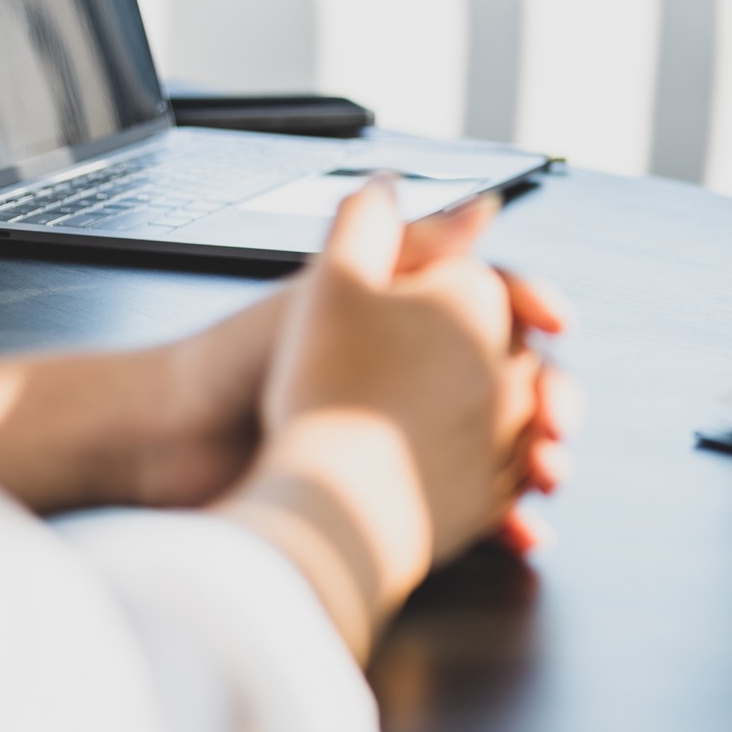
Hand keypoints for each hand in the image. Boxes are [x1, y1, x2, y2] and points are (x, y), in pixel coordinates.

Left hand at [222, 183, 563, 657]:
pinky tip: (522, 528)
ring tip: (548, 473)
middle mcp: (414, 376)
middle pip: (513, 380)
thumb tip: (485, 203)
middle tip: (556, 418)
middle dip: (551, 397)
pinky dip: (505, 518)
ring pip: (504, 447)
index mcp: (404, 319)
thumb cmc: (239, 358)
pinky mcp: (399, 499)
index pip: (494, 303)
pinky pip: (471, 510)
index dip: (532, 310)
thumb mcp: (334, 289)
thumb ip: (405, 244)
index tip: (558, 323)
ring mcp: (410, 438)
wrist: (173, 444)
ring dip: (539, 459)